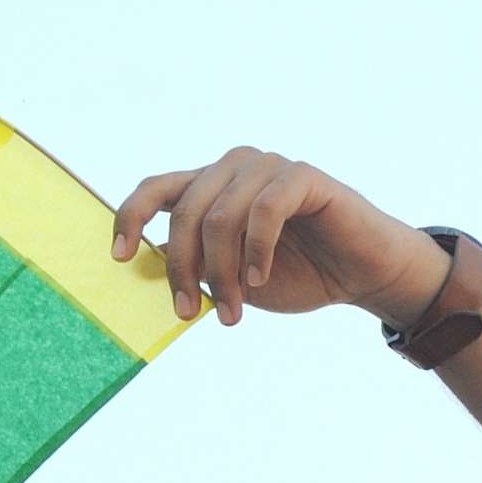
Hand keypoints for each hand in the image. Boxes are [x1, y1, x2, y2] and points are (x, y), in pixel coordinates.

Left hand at [110, 149, 449, 326]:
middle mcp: (234, 169)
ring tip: (235, 311)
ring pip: (221, 215)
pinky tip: (261, 278)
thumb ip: (196, 266)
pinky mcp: (303, 177)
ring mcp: (268, 169)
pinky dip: (257, 250)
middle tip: (189, 313)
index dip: (130, 218)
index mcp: (211, 188)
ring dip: (223, 271)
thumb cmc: (298, 274)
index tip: (120, 258)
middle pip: (185, 212)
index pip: (156, 189)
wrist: (361, 275)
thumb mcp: (232, 278)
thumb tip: (148, 268)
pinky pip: (264, 210)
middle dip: (183, 269)